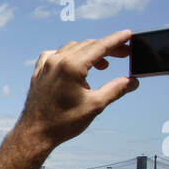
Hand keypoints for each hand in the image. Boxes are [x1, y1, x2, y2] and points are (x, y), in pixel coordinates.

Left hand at [17, 31, 138, 149]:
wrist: (35, 134)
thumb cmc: (63, 122)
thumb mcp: (95, 106)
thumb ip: (116, 89)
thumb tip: (133, 81)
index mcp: (72, 66)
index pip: (100, 46)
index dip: (117, 40)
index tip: (128, 34)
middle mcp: (57, 61)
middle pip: (88, 45)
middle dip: (108, 48)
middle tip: (124, 54)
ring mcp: (46, 65)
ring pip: (73, 48)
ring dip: (90, 52)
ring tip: (103, 65)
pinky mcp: (39, 72)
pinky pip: (55, 54)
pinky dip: (69, 55)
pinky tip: (75, 64)